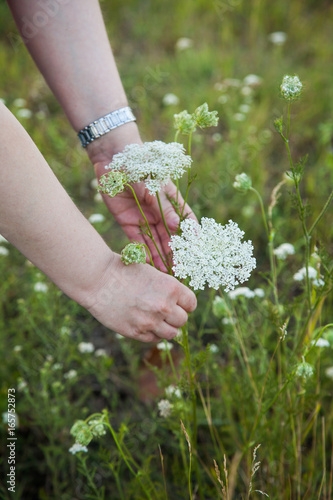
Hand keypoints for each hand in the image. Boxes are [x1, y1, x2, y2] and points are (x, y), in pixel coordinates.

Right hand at [84, 253, 196, 341]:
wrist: (98, 279)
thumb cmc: (125, 271)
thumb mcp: (152, 274)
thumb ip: (167, 290)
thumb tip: (178, 304)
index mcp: (171, 288)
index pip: (191, 304)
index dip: (185, 304)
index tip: (179, 304)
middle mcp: (164, 306)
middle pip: (183, 320)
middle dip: (175, 316)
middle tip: (164, 310)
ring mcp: (150, 321)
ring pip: (172, 333)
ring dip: (166, 327)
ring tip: (156, 319)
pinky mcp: (137, 332)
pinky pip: (154, 339)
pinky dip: (152, 333)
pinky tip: (144, 322)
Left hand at [87, 124, 196, 270]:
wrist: (113, 159)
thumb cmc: (140, 167)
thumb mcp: (154, 187)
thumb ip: (165, 207)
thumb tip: (178, 227)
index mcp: (171, 200)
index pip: (186, 221)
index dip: (191, 236)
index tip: (196, 250)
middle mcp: (160, 212)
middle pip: (170, 236)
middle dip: (175, 252)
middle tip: (179, 268)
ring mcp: (144, 218)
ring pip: (155, 241)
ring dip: (160, 256)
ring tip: (165, 272)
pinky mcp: (128, 222)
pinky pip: (137, 240)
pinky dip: (143, 251)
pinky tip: (149, 264)